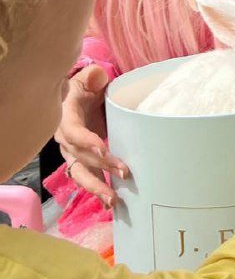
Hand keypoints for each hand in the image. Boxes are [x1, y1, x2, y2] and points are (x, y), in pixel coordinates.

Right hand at [54, 65, 128, 206]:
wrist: (77, 98)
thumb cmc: (84, 88)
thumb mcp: (87, 79)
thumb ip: (92, 77)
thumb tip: (98, 77)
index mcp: (66, 119)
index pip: (73, 132)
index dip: (87, 141)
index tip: (104, 149)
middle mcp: (66, 140)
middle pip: (81, 157)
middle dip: (101, 167)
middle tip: (124, 173)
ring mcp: (73, 153)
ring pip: (81, 173)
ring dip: (97, 187)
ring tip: (114, 200)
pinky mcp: (82, 160)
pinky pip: (87, 177)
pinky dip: (98, 189)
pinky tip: (111, 202)